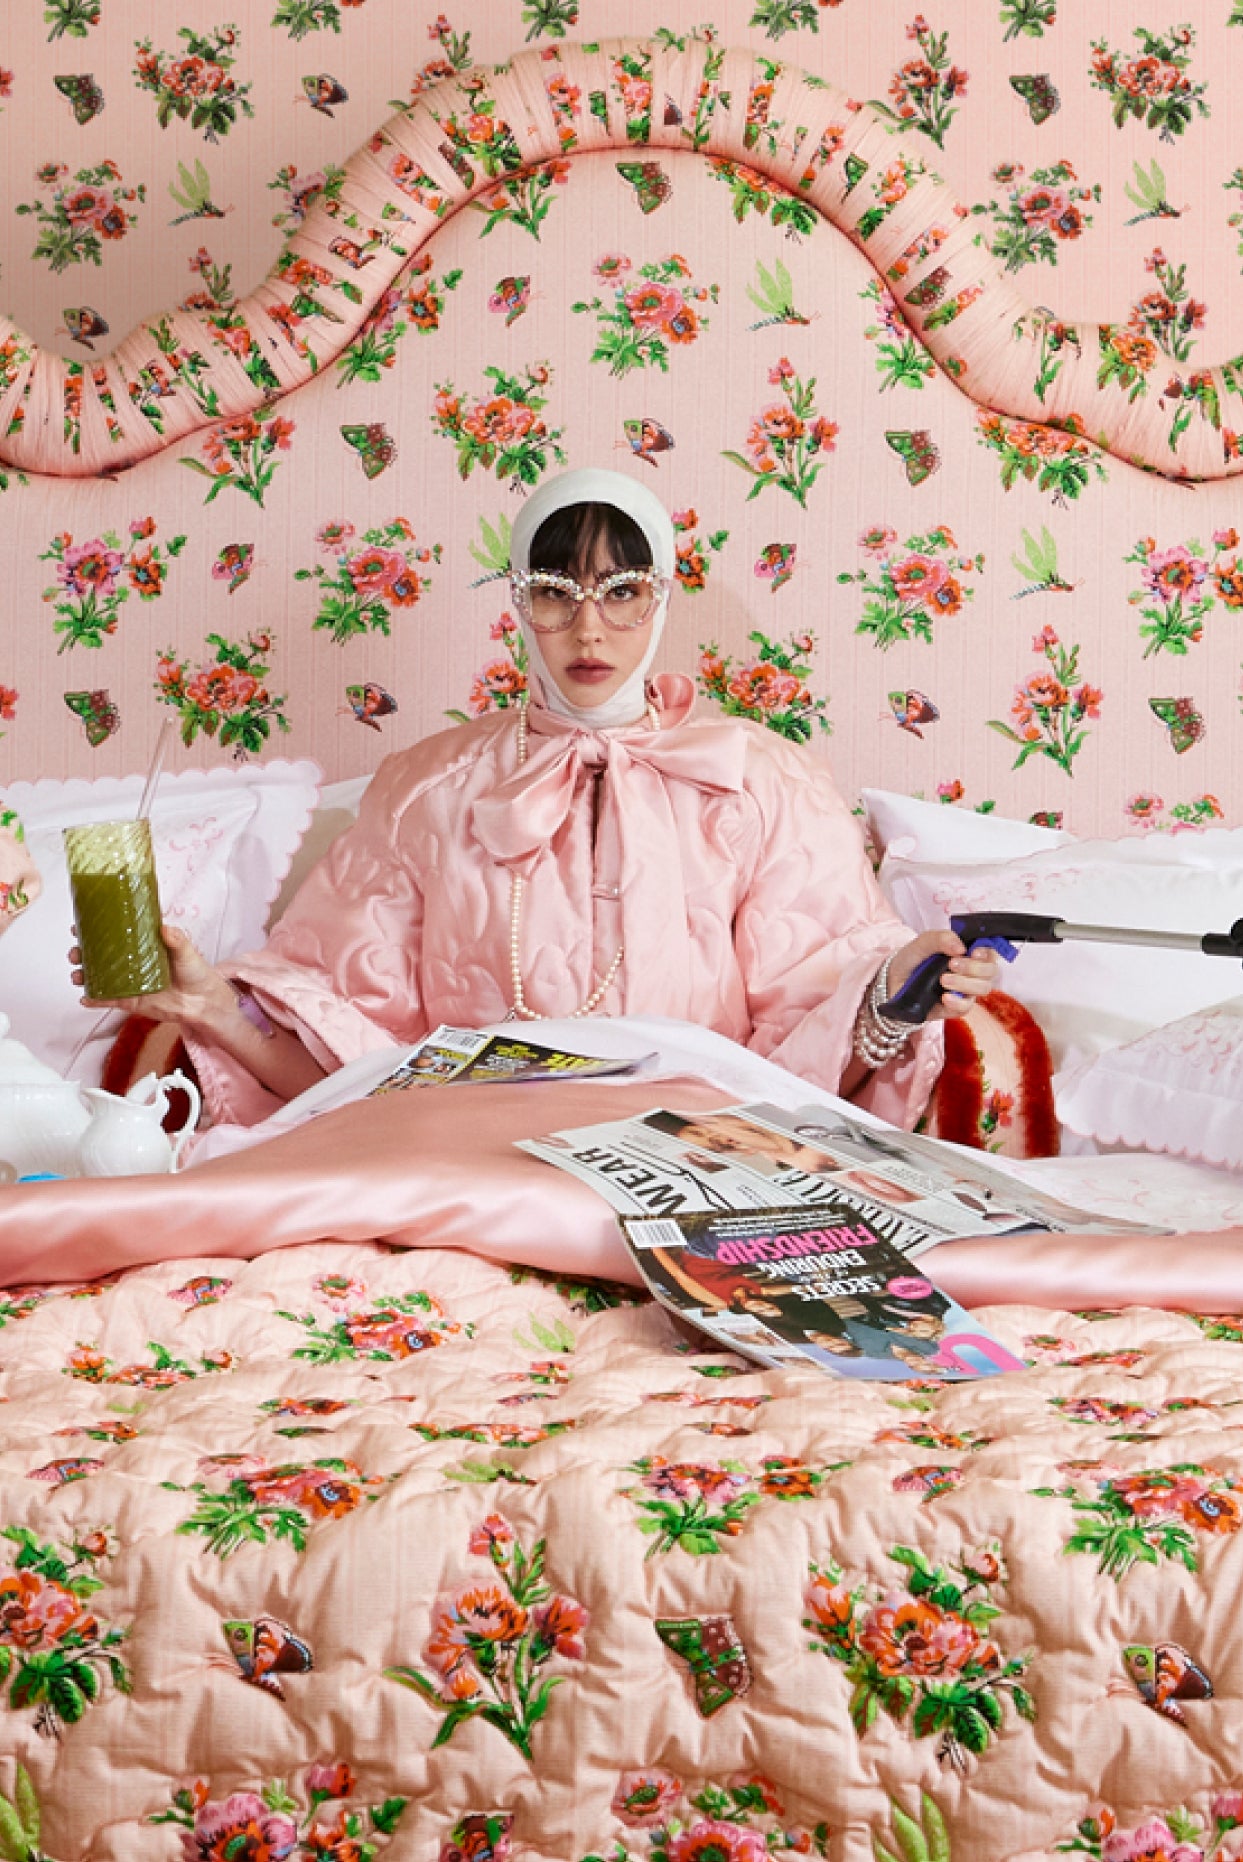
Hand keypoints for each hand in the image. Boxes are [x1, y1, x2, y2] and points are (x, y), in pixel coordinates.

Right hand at [69, 921, 233, 1033]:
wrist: (203, 1002)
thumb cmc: (195, 972)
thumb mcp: (186, 951)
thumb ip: (176, 939)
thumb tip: (164, 927)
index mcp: (140, 946)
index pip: (113, 935)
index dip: (94, 930)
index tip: (79, 926)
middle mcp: (130, 963)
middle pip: (99, 956)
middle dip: (82, 953)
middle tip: (76, 952)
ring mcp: (128, 982)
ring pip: (98, 978)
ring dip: (83, 975)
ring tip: (78, 975)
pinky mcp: (130, 1001)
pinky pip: (107, 1000)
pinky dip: (95, 1000)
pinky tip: (85, 998)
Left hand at [885, 929, 1001, 1022]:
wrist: (892, 981)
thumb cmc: (913, 958)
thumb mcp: (923, 942)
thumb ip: (941, 938)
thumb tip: (960, 947)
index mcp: (968, 953)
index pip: (990, 953)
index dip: (988, 953)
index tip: (975, 951)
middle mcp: (971, 973)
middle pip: (990, 972)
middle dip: (974, 968)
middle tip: (952, 964)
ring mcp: (964, 991)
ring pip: (981, 989)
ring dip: (965, 983)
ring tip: (944, 979)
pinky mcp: (954, 1007)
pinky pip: (965, 1007)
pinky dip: (958, 1002)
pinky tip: (945, 997)